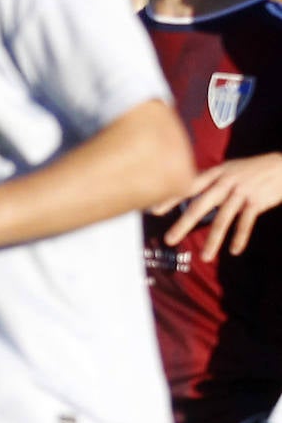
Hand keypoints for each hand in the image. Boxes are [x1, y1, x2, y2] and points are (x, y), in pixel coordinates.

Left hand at [155, 154, 281, 261]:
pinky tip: (234, 251)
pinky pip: (246, 223)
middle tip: (169, 239)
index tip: (153, 210)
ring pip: (223, 218)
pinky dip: (240, 237)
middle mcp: (225, 182)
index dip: (171, 198)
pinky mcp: (257, 202)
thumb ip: (209, 181)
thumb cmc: (250, 169)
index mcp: (215, 173)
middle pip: (200, 205)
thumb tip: (187, 190)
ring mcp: (241, 192)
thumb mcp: (227, 169)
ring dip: (213, 240)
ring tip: (204, 257)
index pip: (188, 187)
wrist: (281, 165)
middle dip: (183, 223)